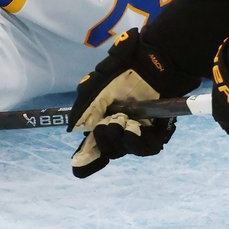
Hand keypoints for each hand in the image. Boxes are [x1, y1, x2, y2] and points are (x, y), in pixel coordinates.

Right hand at [68, 29, 199, 177]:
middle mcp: (119, 128)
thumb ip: (84, 107)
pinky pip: (146, 148)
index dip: (86, 159)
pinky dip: (136, 141)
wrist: (153, 60)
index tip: (78, 168)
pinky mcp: (156, 133)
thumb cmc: (125, 68)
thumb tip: (72, 128)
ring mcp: (138, 131)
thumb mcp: (97, 83)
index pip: (92, 146)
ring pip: (123, 150)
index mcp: (103, 118)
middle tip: (108, 123)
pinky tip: (134, 129)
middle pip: (107, 150)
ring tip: (123, 121)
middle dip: (104, 139)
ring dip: (119, 139)